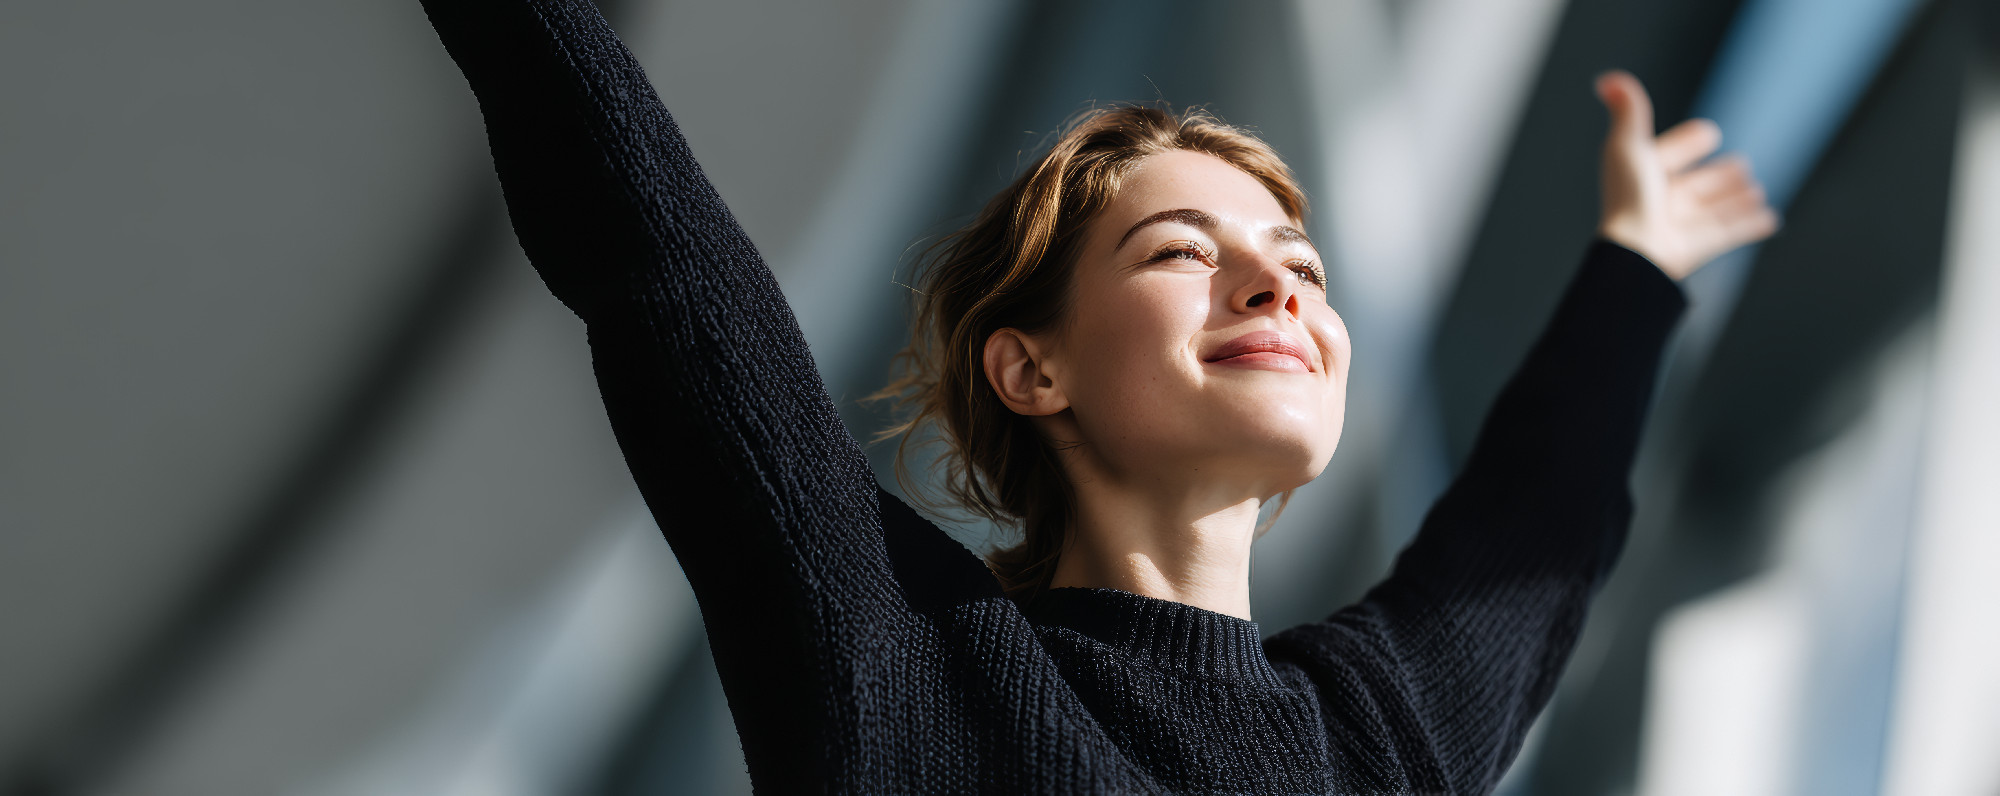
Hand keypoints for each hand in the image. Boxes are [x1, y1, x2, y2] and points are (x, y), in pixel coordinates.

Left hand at [1594, 70, 1779, 279]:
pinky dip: (1753, 225)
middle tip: (1741, 166)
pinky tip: (1770, 218)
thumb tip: (1608, 79)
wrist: (1637, 250)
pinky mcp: (1701, 246)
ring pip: (1715, 209)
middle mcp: (1663, 201)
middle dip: (1719, 175)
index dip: (1687, 144)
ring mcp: (1682, 225)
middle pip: (1697, 185)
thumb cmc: (1630, 199)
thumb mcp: (1628, 146)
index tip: (1708, 134)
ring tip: (1756, 190)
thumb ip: (1628, 112)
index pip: (1670, 155)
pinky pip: (1732, 233)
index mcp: (1645, 176)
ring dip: (1736, 199)